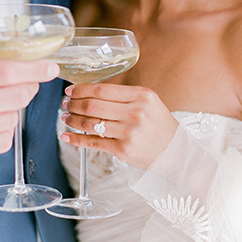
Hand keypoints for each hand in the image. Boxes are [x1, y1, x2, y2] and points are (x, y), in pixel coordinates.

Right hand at [0, 46, 58, 167]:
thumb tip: (13, 53)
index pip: (8, 72)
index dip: (35, 69)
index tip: (50, 68)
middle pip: (18, 96)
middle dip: (29, 87)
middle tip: (24, 83)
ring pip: (13, 118)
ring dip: (11, 109)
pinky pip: (3, 140)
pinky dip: (2, 129)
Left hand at [60, 83, 178, 169]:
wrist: (175, 152)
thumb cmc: (160, 125)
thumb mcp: (149, 102)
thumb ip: (124, 96)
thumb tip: (91, 93)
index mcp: (142, 96)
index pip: (103, 90)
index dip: (82, 89)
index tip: (71, 90)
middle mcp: (135, 112)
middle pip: (93, 105)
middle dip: (74, 103)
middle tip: (66, 103)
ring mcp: (128, 133)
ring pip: (90, 123)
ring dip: (72, 119)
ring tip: (66, 116)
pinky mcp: (123, 150)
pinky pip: (93, 143)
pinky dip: (76, 139)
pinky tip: (67, 135)